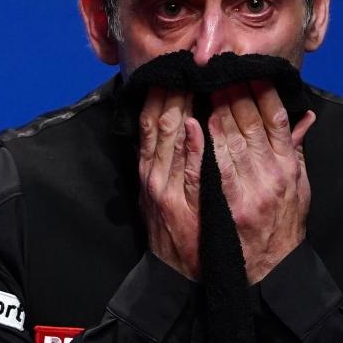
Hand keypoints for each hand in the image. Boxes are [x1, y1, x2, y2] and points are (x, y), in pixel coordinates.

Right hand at [138, 87, 202, 280]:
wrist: (180, 279)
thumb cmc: (178, 237)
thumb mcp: (165, 199)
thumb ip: (171, 166)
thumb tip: (174, 132)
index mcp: (151, 172)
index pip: (150, 124)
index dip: (158, 95)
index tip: (170, 70)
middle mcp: (153, 177)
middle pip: (158, 124)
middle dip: (170, 92)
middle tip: (183, 64)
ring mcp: (166, 190)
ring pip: (168, 139)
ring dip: (177, 107)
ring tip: (190, 79)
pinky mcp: (182, 206)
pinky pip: (186, 170)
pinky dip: (187, 146)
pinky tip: (192, 125)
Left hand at [208, 80, 315, 284]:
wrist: (268, 272)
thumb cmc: (282, 227)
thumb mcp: (299, 189)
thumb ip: (296, 152)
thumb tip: (304, 119)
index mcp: (287, 167)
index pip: (276, 119)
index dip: (263, 92)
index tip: (249, 72)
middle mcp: (270, 175)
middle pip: (250, 124)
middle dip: (234, 93)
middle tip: (219, 70)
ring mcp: (247, 190)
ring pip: (229, 140)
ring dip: (215, 110)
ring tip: (203, 87)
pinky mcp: (226, 205)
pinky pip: (212, 169)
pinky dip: (203, 145)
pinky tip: (193, 124)